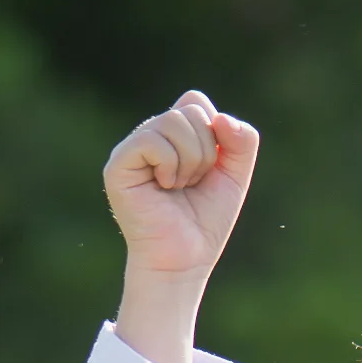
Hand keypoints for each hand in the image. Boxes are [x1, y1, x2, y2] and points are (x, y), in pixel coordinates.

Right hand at [104, 90, 259, 279]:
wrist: (184, 260)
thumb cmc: (204, 222)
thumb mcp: (235, 177)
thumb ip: (242, 141)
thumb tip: (221, 118)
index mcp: (171, 134)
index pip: (196, 102)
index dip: (215, 135)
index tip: (209, 170)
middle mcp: (149, 135)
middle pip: (190, 111)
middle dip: (205, 153)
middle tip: (192, 184)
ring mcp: (131, 148)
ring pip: (174, 122)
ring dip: (190, 162)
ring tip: (178, 188)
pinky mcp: (119, 165)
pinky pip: (153, 140)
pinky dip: (170, 166)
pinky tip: (163, 188)